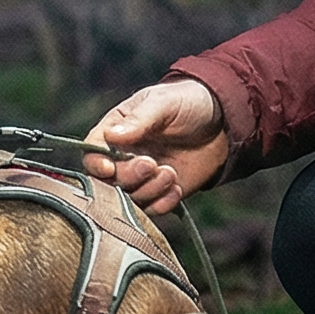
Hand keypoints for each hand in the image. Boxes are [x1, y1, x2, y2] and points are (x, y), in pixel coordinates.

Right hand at [87, 79, 228, 213]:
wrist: (223, 121)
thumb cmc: (187, 102)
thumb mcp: (163, 103)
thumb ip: (139, 119)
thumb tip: (112, 136)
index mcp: (115, 132)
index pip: (92, 153)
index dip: (96, 164)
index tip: (109, 168)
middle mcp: (122, 158)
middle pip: (107, 182)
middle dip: (128, 177)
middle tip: (152, 164)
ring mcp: (141, 179)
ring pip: (128, 200)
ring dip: (148, 191)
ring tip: (171, 173)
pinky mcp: (160, 194)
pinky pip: (152, 211)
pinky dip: (163, 204)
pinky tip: (177, 188)